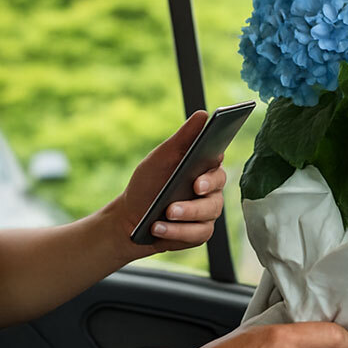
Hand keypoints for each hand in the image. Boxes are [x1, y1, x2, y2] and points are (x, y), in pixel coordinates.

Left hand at [109, 111, 227, 254]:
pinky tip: (159, 228)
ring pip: (208, 213)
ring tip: (165, 214)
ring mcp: (206, 214)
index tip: (212, 157)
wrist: (130, 219)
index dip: (216, 160)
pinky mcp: (198, 233)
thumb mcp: (161, 159)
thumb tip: (203, 114)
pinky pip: (197, 233)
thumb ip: (183, 138)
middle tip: (194, 187)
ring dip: (186, 214)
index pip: (217, 160)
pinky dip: (176, 232)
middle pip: (218, 187)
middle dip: (205, 187)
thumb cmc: (147, 185)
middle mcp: (209, 190)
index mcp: (201, 168)